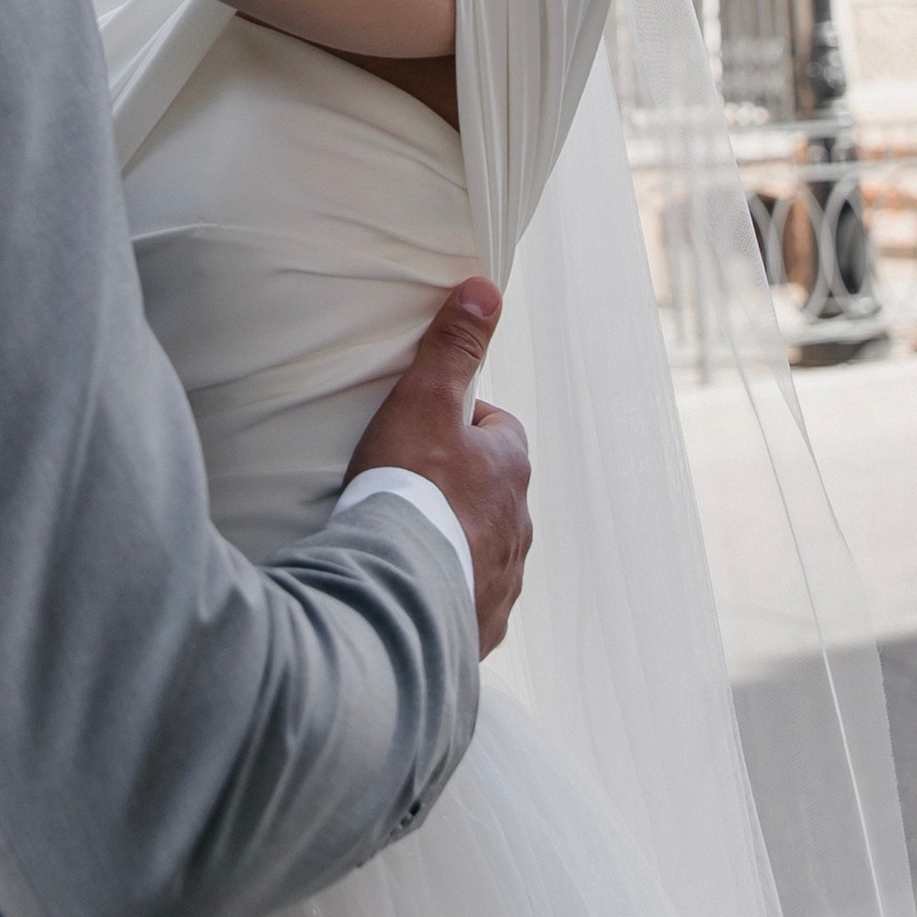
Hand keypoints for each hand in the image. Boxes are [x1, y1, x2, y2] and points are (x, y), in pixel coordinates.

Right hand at [345, 279, 530, 657]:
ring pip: (484, 548)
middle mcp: (518, 527)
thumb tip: (485, 290)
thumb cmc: (410, 494)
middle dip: (459, 485)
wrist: (397, 600)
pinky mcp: (480, 627)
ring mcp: (502, 581)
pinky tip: (412, 590)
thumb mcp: (425, 403)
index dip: (460, 423)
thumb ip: (453, 347)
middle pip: (492, 492)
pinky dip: (447, 593)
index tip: (423, 428)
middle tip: (407, 484)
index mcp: (509, 470)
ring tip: (405, 540)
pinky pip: (468, 603)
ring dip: (455, 541)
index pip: (497, 430)